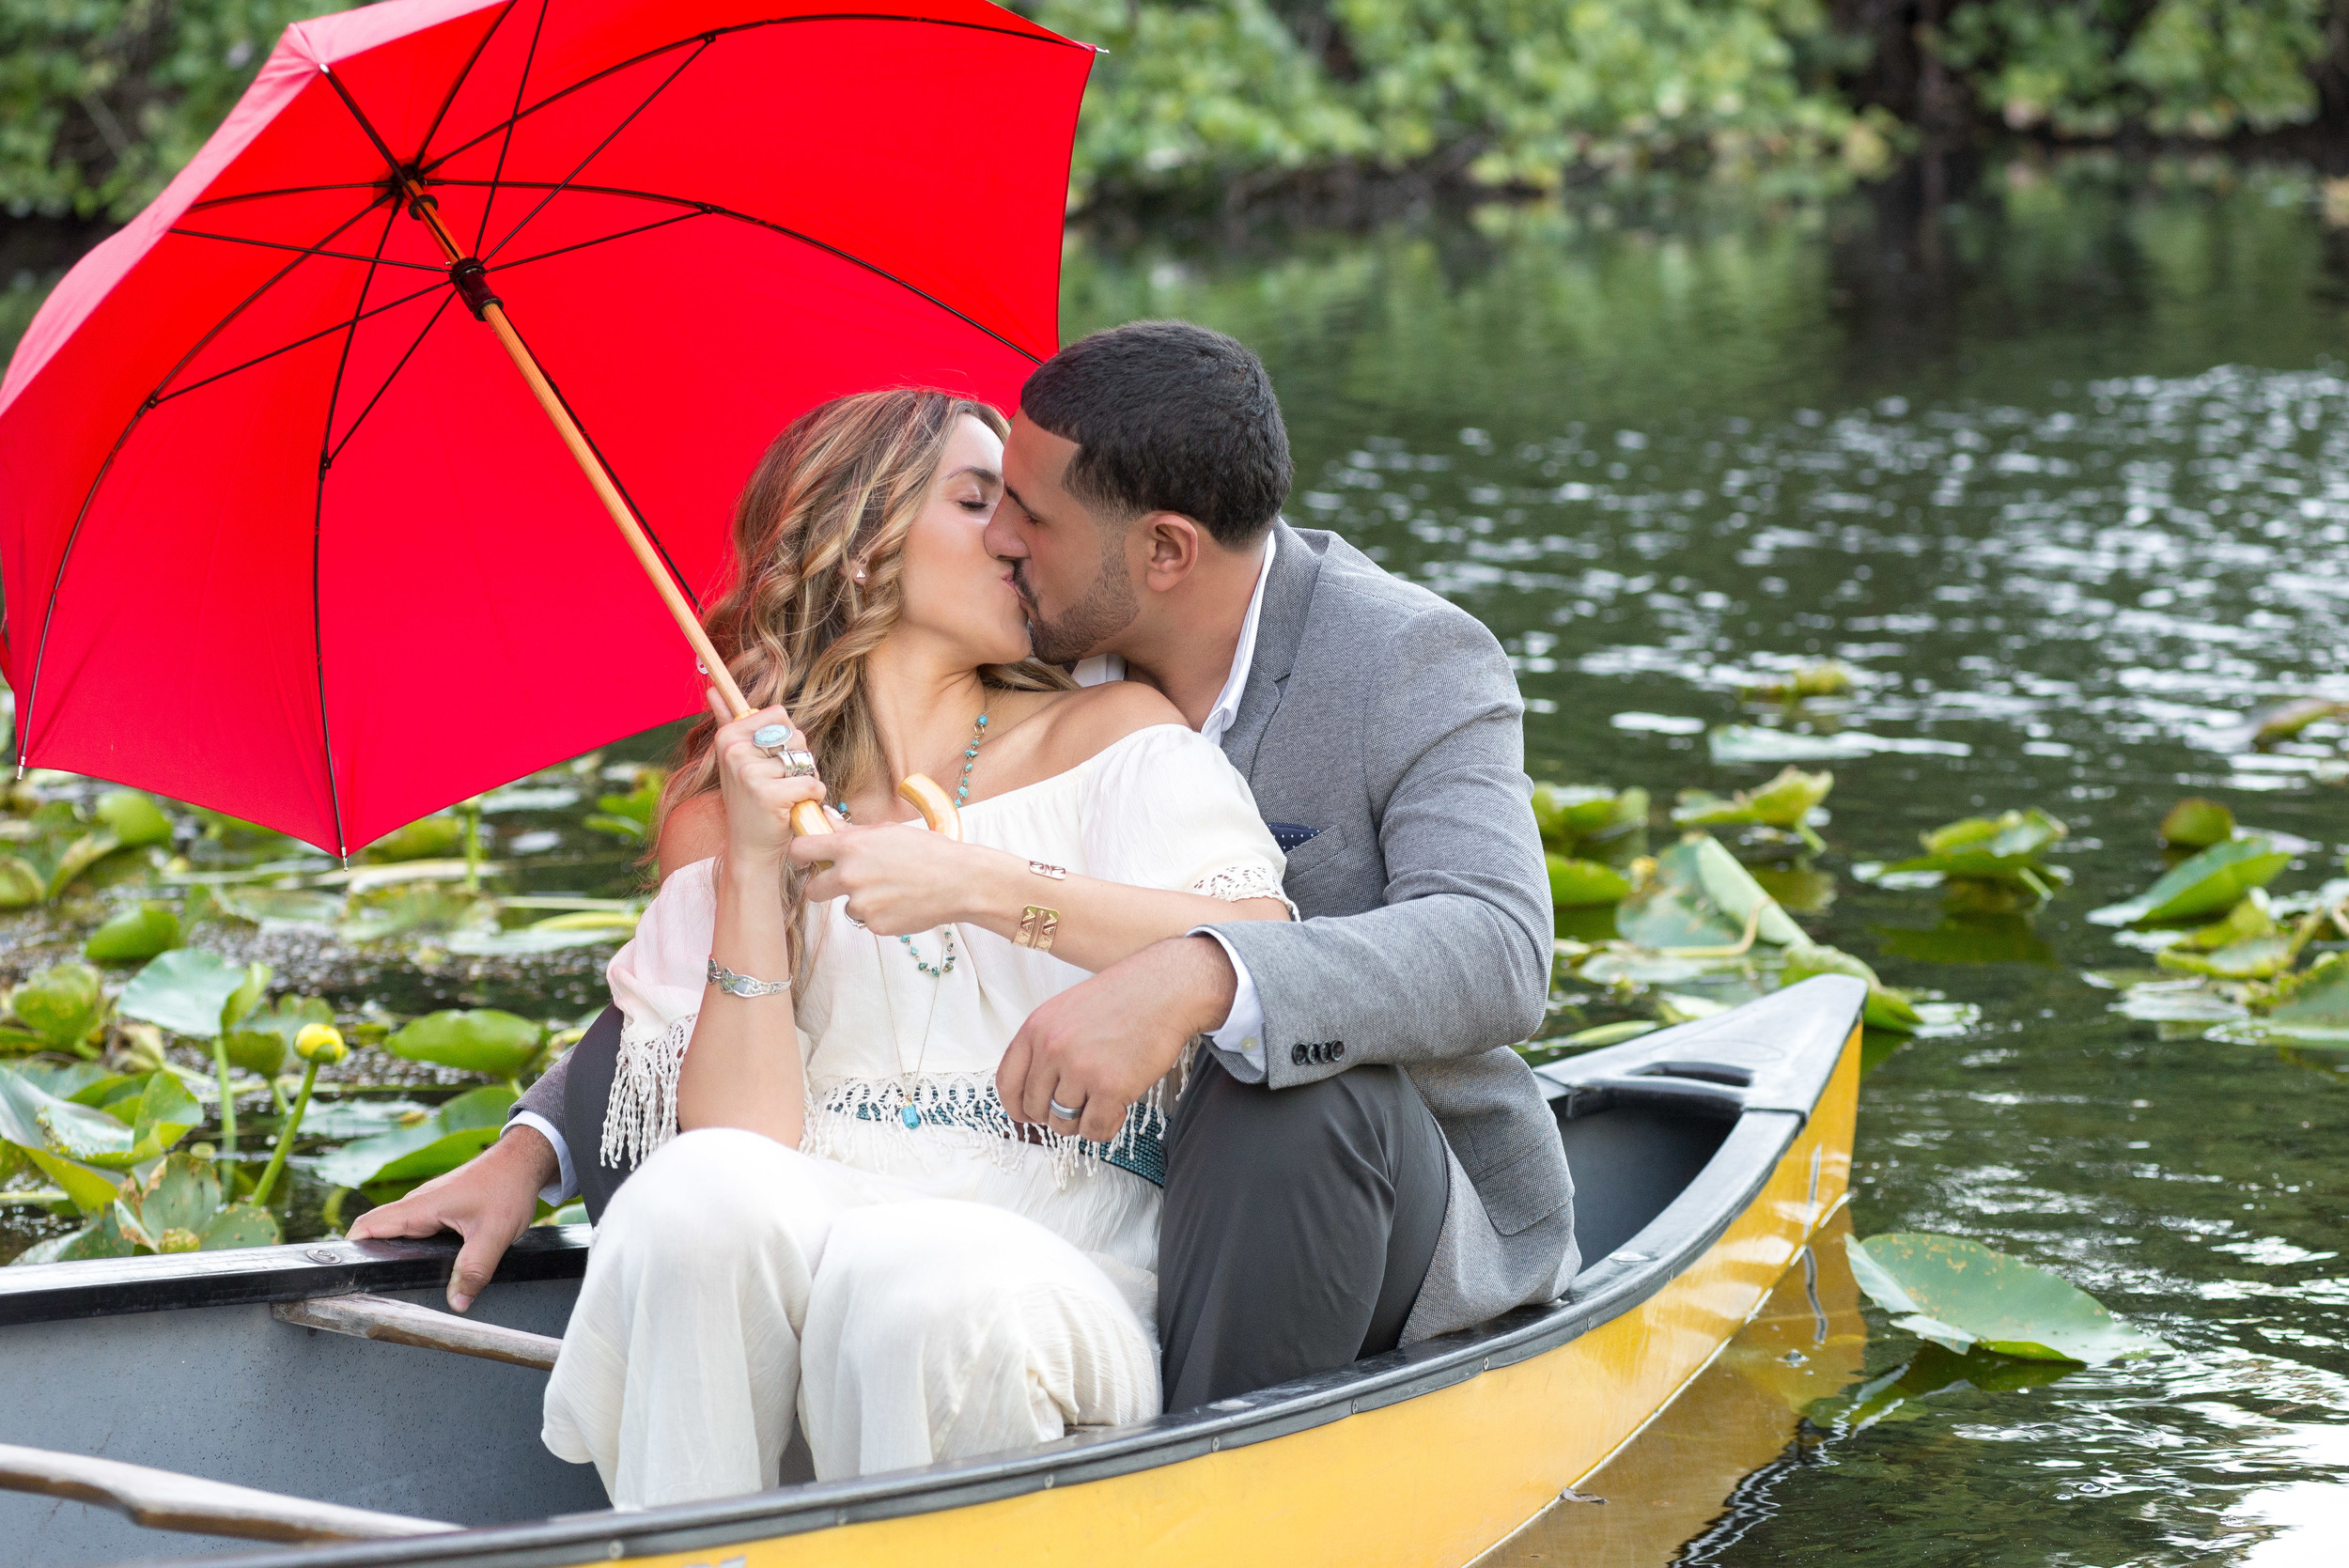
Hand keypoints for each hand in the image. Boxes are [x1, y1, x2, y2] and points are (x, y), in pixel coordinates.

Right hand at [345, 1124, 553, 1311]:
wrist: (523, 1160)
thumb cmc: (508, 1186)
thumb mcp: (494, 1234)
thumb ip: (474, 1270)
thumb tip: (456, 1303)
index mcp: (420, 1207)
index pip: (368, 1226)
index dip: (350, 1249)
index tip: (344, 1275)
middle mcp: (418, 1205)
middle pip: (377, 1232)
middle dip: (368, 1258)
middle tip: (365, 1290)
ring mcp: (427, 1206)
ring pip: (397, 1232)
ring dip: (390, 1253)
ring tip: (387, 1283)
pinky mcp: (439, 1209)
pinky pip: (414, 1230)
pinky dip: (409, 1247)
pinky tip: (418, 1265)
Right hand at [704, 687, 826, 867]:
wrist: (750, 846)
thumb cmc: (750, 799)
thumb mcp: (735, 760)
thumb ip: (728, 721)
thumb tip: (714, 689)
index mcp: (728, 737)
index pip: (778, 714)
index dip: (786, 737)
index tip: (772, 757)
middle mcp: (734, 752)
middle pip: (795, 736)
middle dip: (799, 759)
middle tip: (781, 782)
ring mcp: (749, 773)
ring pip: (804, 761)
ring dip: (805, 780)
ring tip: (786, 796)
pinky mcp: (768, 795)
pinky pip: (811, 783)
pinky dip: (812, 796)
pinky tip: (794, 808)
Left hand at [790, 821, 987, 934]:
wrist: (959, 881)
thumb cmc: (928, 851)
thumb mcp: (888, 831)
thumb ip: (851, 831)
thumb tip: (825, 819)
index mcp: (851, 847)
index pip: (800, 850)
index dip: (800, 856)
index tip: (806, 858)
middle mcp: (850, 876)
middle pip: (813, 890)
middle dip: (824, 888)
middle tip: (848, 882)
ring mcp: (862, 904)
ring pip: (846, 907)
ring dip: (861, 901)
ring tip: (892, 890)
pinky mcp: (875, 925)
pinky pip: (867, 920)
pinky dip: (880, 914)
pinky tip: (902, 902)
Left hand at [998, 935, 1236, 1142]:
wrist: (1167, 989)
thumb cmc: (1123, 999)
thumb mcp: (1066, 1011)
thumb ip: (1045, 1046)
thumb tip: (1033, 1093)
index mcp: (1036, 1028)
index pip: (1007, 1083)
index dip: (1017, 1106)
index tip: (1029, 1115)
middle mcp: (1051, 1048)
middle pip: (1035, 1108)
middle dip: (1055, 1114)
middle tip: (1081, 1104)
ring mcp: (1080, 1068)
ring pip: (1063, 1123)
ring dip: (1082, 1120)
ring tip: (1103, 1101)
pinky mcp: (1110, 1087)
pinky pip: (1094, 1130)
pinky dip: (1106, 1127)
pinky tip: (1119, 1109)